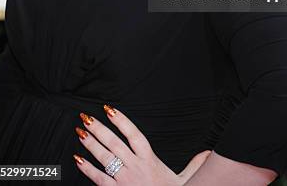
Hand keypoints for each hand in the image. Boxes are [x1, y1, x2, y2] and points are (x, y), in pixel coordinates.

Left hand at [73, 104, 211, 184]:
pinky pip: (98, 178)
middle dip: (99, 128)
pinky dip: (87, 168)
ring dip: (90, 143)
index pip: (134, 134)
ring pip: (104, 157)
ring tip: (80, 131)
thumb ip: (194, 164)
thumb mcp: (185, 180)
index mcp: (150, 159)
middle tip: (87, 117)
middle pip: (114, 142)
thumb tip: (208, 152)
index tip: (109, 109)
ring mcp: (124, 180)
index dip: (121, 120)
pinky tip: (78, 159)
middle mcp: (135, 166)